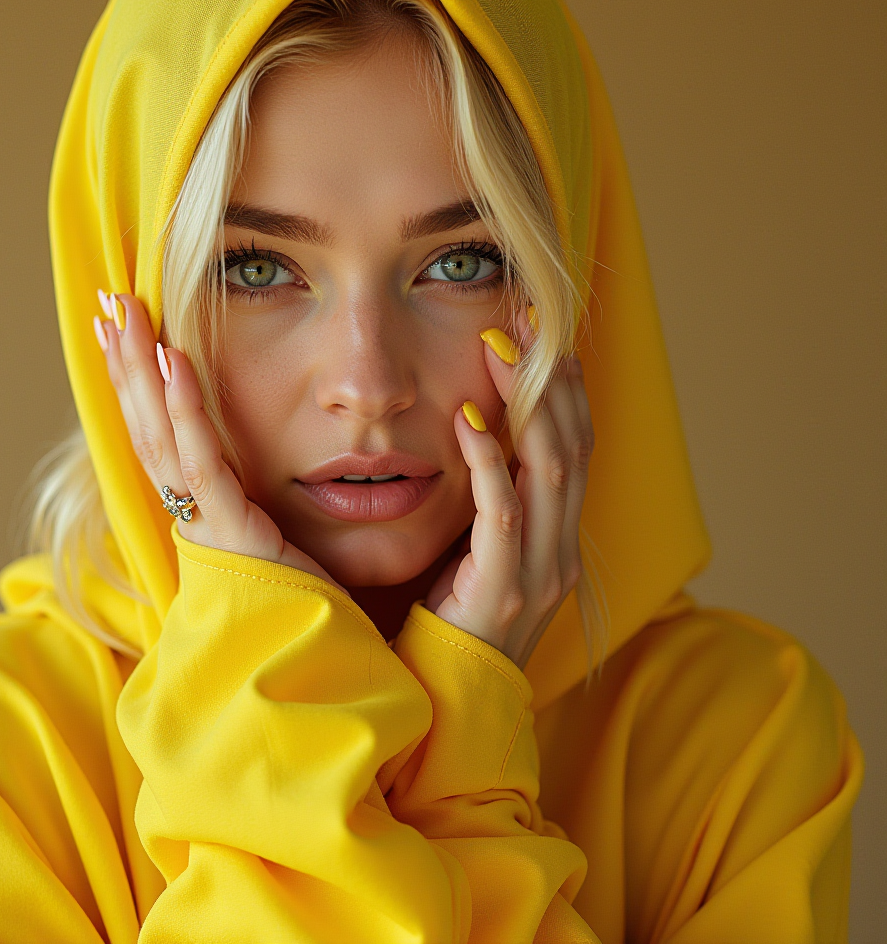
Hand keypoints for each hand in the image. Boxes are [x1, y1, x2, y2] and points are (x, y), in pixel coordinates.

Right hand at [94, 292, 337, 586]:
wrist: (305, 665)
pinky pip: (202, 464)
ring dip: (140, 371)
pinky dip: (186, 410)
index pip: (160, 435)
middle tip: (106, 301)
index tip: (123, 333)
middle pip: (147, 425)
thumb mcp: (270, 537)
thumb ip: (249, 503)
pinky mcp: (230, 534)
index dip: (137, 384)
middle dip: (125, 363)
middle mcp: (190, 514)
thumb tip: (245, 472)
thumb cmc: (296, 605)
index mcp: (199, 511)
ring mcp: (204, 524)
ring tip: (123, 313)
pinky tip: (173, 360)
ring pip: (161, 435)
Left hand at [426, 324, 593, 669]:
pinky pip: (504, 515)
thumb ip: (494, 500)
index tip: (543, 337)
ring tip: (499, 354)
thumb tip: (476, 432)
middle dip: (551, 382)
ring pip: (550, 472)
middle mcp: (562, 550)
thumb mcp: (482, 550)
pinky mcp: (501, 590)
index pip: (576, 449)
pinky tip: (466, 423)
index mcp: (561, 538)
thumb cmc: (455, 617)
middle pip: (571, 448)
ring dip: (525, 407)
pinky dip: (488, 464)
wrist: (450, 700)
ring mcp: (539, 572)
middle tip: (526, 325)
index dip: (566, 391)